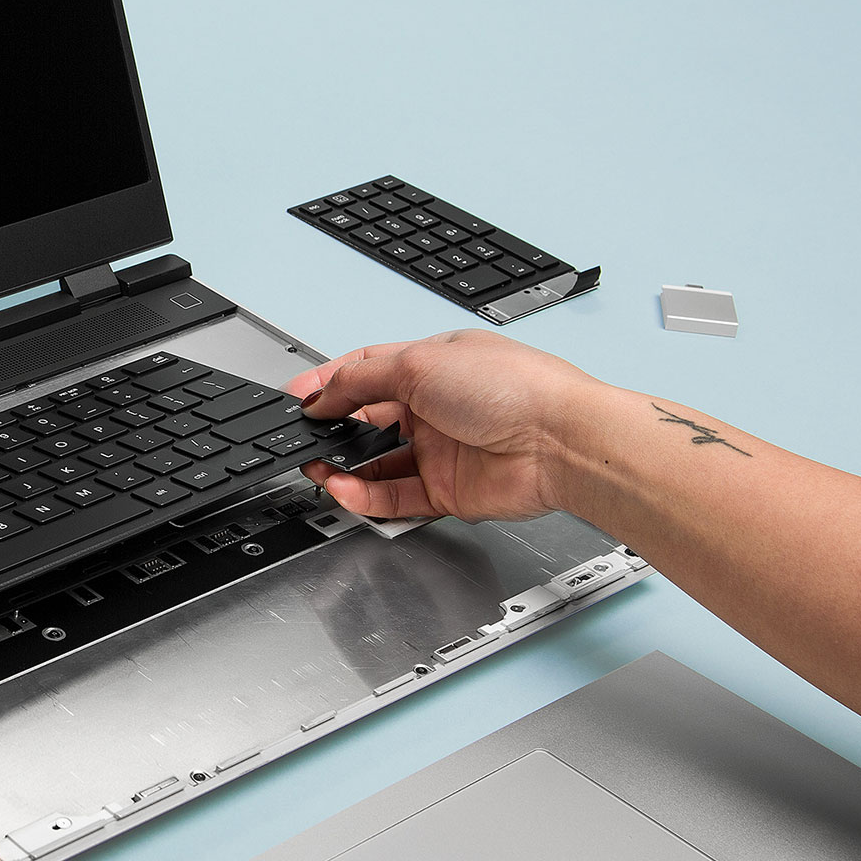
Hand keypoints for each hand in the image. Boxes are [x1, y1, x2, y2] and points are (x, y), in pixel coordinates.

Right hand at [285, 328, 614, 521]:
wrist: (561, 443)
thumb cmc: (514, 388)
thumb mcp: (420, 364)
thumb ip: (361, 380)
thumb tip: (322, 394)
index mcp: (433, 364)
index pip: (368, 370)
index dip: (331, 382)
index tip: (298, 397)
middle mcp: (436, 406)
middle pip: (368, 419)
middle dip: (332, 427)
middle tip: (301, 436)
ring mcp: (441, 450)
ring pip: (376, 463)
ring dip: (342, 466)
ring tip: (315, 466)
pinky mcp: (447, 490)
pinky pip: (393, 496)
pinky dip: (364, 495)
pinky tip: (343, 487)